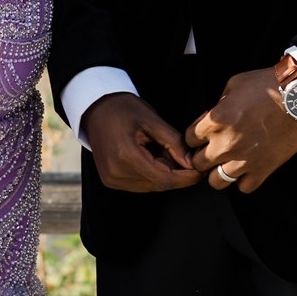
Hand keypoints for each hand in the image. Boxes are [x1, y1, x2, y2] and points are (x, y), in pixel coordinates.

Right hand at [84, 92, 200, 194]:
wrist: (95, 109)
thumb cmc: (123, 109)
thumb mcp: (152, 120)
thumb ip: (174, 143)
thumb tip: (192, 163)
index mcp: (126, 155)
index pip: (164, 179)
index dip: (185, 178)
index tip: (200, 171)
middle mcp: (116, 172)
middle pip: (158, 184)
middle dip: (176, 174)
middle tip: (183, 155)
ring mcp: (111, 179)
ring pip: (150, 186)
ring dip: (164, 174)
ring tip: (161, 150)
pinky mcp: (110, 180)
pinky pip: (140, 184)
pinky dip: (151, 174)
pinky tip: (150, 156)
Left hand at [186, 68, 296, 193]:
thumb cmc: (268, 86)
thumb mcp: (234, 85)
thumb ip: (219, 104)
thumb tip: (214, 115)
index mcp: (214, 122)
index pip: (189, 139)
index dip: (196, 137)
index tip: (203, 135)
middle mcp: (225, 144)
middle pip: (199, 163)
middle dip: (203, 156)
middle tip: (213, 150)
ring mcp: (243, 160)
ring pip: (216, 182)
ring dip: (219, 172)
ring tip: (227, 163)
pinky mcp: (263, 169)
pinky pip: (244, 188)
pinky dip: (243, 181)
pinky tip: (247, 169)